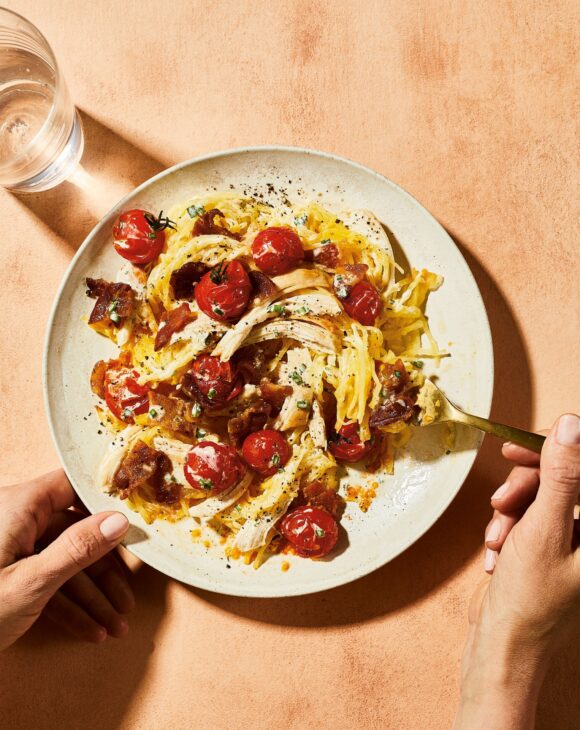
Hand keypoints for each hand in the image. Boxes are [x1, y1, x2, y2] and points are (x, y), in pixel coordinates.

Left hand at [0, 470, 134, 649]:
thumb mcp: (30, 583)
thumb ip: (78, 548)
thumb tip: (120, 519)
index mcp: (19, 506)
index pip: (74, 487)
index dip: (108, 501)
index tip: (139, 519)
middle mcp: (16, 519)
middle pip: (76, 532)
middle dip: (104, 572)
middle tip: (128, 600)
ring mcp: (11, 546)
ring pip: (64, 561)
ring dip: (91, 597)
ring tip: (114, 626)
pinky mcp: (7, 571)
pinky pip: (46, 580)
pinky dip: (67, 605)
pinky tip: (90, 630)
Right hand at [455, 414, 579, 729]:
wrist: (504, 645)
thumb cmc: (529, 599)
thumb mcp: (543, 531)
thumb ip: (561, 477)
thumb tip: (571, 425)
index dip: (553, 449)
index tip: (516, 450)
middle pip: (563, 476)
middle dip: (526, 487)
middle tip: (501, 501)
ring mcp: (576, 539)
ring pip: (542, 494)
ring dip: (513, 511)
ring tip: (498, 539)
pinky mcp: (553, 545)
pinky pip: (531, 514)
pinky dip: (510, 526)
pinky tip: (499, 551)